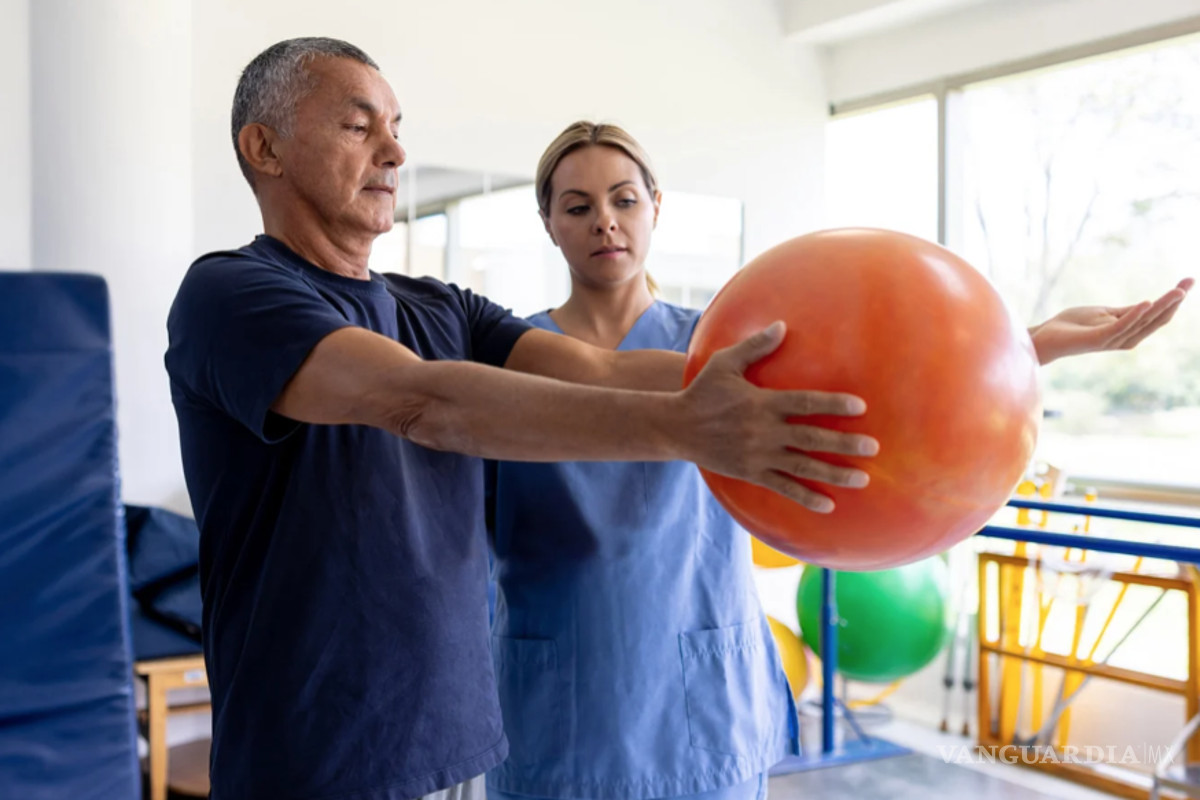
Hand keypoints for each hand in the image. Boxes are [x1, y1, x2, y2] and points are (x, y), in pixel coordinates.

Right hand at [677, 321, 879, 512]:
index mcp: (761, 403)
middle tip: (873, 447)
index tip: (860, 407)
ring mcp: (758, 456)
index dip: (832, 404)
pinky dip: (805, 497)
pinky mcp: (751, 473)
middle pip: (811, 438)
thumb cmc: (702, 391)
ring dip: (834, 474)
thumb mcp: (724, 363)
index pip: (804, 404)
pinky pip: (782, 488)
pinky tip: (828, 505)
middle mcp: (763, 432)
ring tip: (862, 478)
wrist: (675, 428)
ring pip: (803, 467)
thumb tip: (782, 325)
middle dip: (844, 443)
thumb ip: (755, 346)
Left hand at [1030, 278, 1192, 364]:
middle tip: (1190, 281)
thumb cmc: (1073, 325)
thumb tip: (1149, 304)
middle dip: (1175, 300)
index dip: (1174, 300)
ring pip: (1144, 321)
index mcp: (1129, 332)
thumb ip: (1126, 312)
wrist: (1045, 337)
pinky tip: (1147, 302)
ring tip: (1178, 290)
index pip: (1158, 316)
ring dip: (1162, 304)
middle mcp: (1126, 339)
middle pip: (1157, 319)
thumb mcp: (1105, 314)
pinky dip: (1135, 314)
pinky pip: (1121, 326)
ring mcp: (1113, 340)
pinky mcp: (1099, 339)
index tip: (1188, 281)